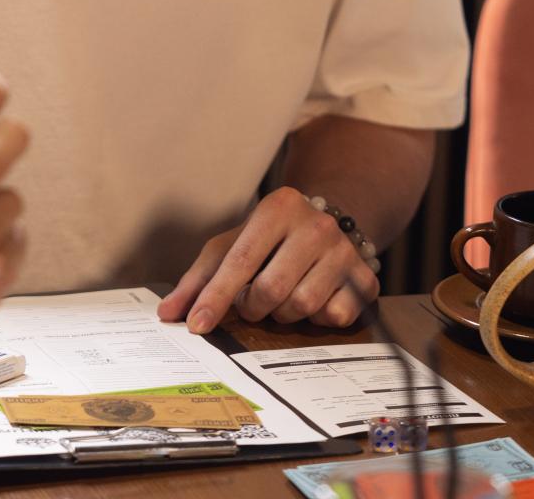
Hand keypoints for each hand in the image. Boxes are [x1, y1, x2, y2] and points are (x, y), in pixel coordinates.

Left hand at [157, 188, 377, 333]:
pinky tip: (315, 298)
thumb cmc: (269, 239)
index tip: (196, 326)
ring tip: (284, 296)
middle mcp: (316, 224)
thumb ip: (198, 279)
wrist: (328, 224)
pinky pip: (333, 317)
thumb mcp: (232, 245)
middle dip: (253, 307)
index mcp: (279, 207)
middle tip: (253, 302)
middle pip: (271, 290)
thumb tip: (168, 314)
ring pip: (301, 306)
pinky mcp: (365, 278)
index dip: (216, 298)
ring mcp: (345, 250)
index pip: (240, 260)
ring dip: (284, 313)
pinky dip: (317, 318)